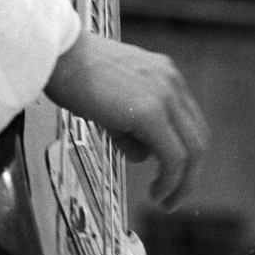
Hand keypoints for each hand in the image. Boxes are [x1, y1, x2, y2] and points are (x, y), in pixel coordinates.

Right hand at [45, 32, 208, 209]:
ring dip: (183, 182)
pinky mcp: (151, 112)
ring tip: (166, 201)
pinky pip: (174, 156)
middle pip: (197, 138)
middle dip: (189, 173)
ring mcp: (165, 96)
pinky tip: (158, 193)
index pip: (188, 121)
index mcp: (163, 74)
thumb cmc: (71, 71)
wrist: (57, 54)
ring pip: (192, 150)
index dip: (184, 153)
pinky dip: (171, 180)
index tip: (171, 174)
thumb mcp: (108, 99)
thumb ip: (128, 126)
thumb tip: (138, 153)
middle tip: (175, 196)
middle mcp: (171, 82)